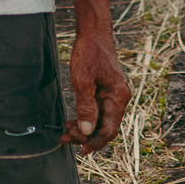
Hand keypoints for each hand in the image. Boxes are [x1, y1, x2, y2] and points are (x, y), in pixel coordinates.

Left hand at [63, 27, 129, 154]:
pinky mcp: (105, 92)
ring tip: (65, 133)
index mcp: (118, 97)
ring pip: (100, 121)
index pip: (110, 129)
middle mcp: (119, 99)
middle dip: (86, 136)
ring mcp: (113, 96)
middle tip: (65, 139)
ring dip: (84, 129)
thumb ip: (86, 106)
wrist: (94, 33)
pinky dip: (85, 118)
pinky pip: (97, 111)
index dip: (96, 142)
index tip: (81, 150)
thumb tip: (87, 131)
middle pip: (105, 128)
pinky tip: (71, 122)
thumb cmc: (89, 53)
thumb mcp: (83, 80)